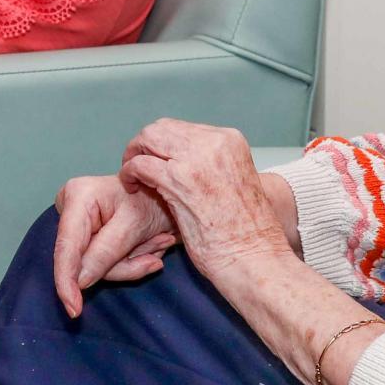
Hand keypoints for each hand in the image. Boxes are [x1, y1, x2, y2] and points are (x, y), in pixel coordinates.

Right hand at [51, 174, 176, 318]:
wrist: (171, 196)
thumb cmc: (156, 199)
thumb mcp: (135, 225)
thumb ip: (106, 252)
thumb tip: (80, 281)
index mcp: (78, 197)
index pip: (66, 247)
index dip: (66, 281)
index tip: (73, 309)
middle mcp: (72, 210)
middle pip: (83, 261)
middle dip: (122, 265)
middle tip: (155, 256)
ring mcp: (80, 226)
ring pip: (96, 268)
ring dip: (132, 262)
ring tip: (158, 242)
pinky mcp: (89, 239)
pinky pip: (103, 265)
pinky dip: (130, 261)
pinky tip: (151, 246)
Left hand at [116, 120, 291, 272]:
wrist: (255, 256)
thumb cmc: (245, 232)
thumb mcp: (232, 181)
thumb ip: (208, 165)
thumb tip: (177, 162)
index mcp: (230, 140)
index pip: (182, 128)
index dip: (161, 143)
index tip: (154, 158)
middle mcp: (214, 142)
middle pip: (161, 128)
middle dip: (143, 145)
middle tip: (135, 164)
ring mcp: (196, 159)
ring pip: (148, 140)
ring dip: (133, 156)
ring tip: (132, 177)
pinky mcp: (178, 180)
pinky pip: (140, 165)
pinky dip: (129, 173)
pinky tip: (131, 187)